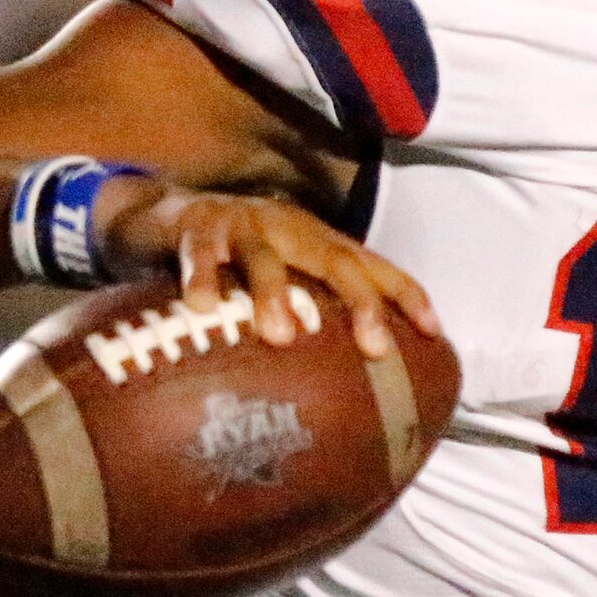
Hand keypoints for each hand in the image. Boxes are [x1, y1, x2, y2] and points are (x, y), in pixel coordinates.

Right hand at [99, 178, 439, 357]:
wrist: (162, 212)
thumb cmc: (233, 258)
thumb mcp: (281, 276)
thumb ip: (310, 312)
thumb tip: (346, 383)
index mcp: (315, 241)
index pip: (373, 265)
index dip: (406, 294)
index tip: (433, 332)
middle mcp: (288, 228)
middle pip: (335, 260)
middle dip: (360, 303)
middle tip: (376, 348)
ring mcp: (242, 225)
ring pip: (265, 258)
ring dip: (275, 294)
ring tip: (281, 337)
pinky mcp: (196, 229)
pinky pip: (200, 256)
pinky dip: (201, 280)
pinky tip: (201, 309)